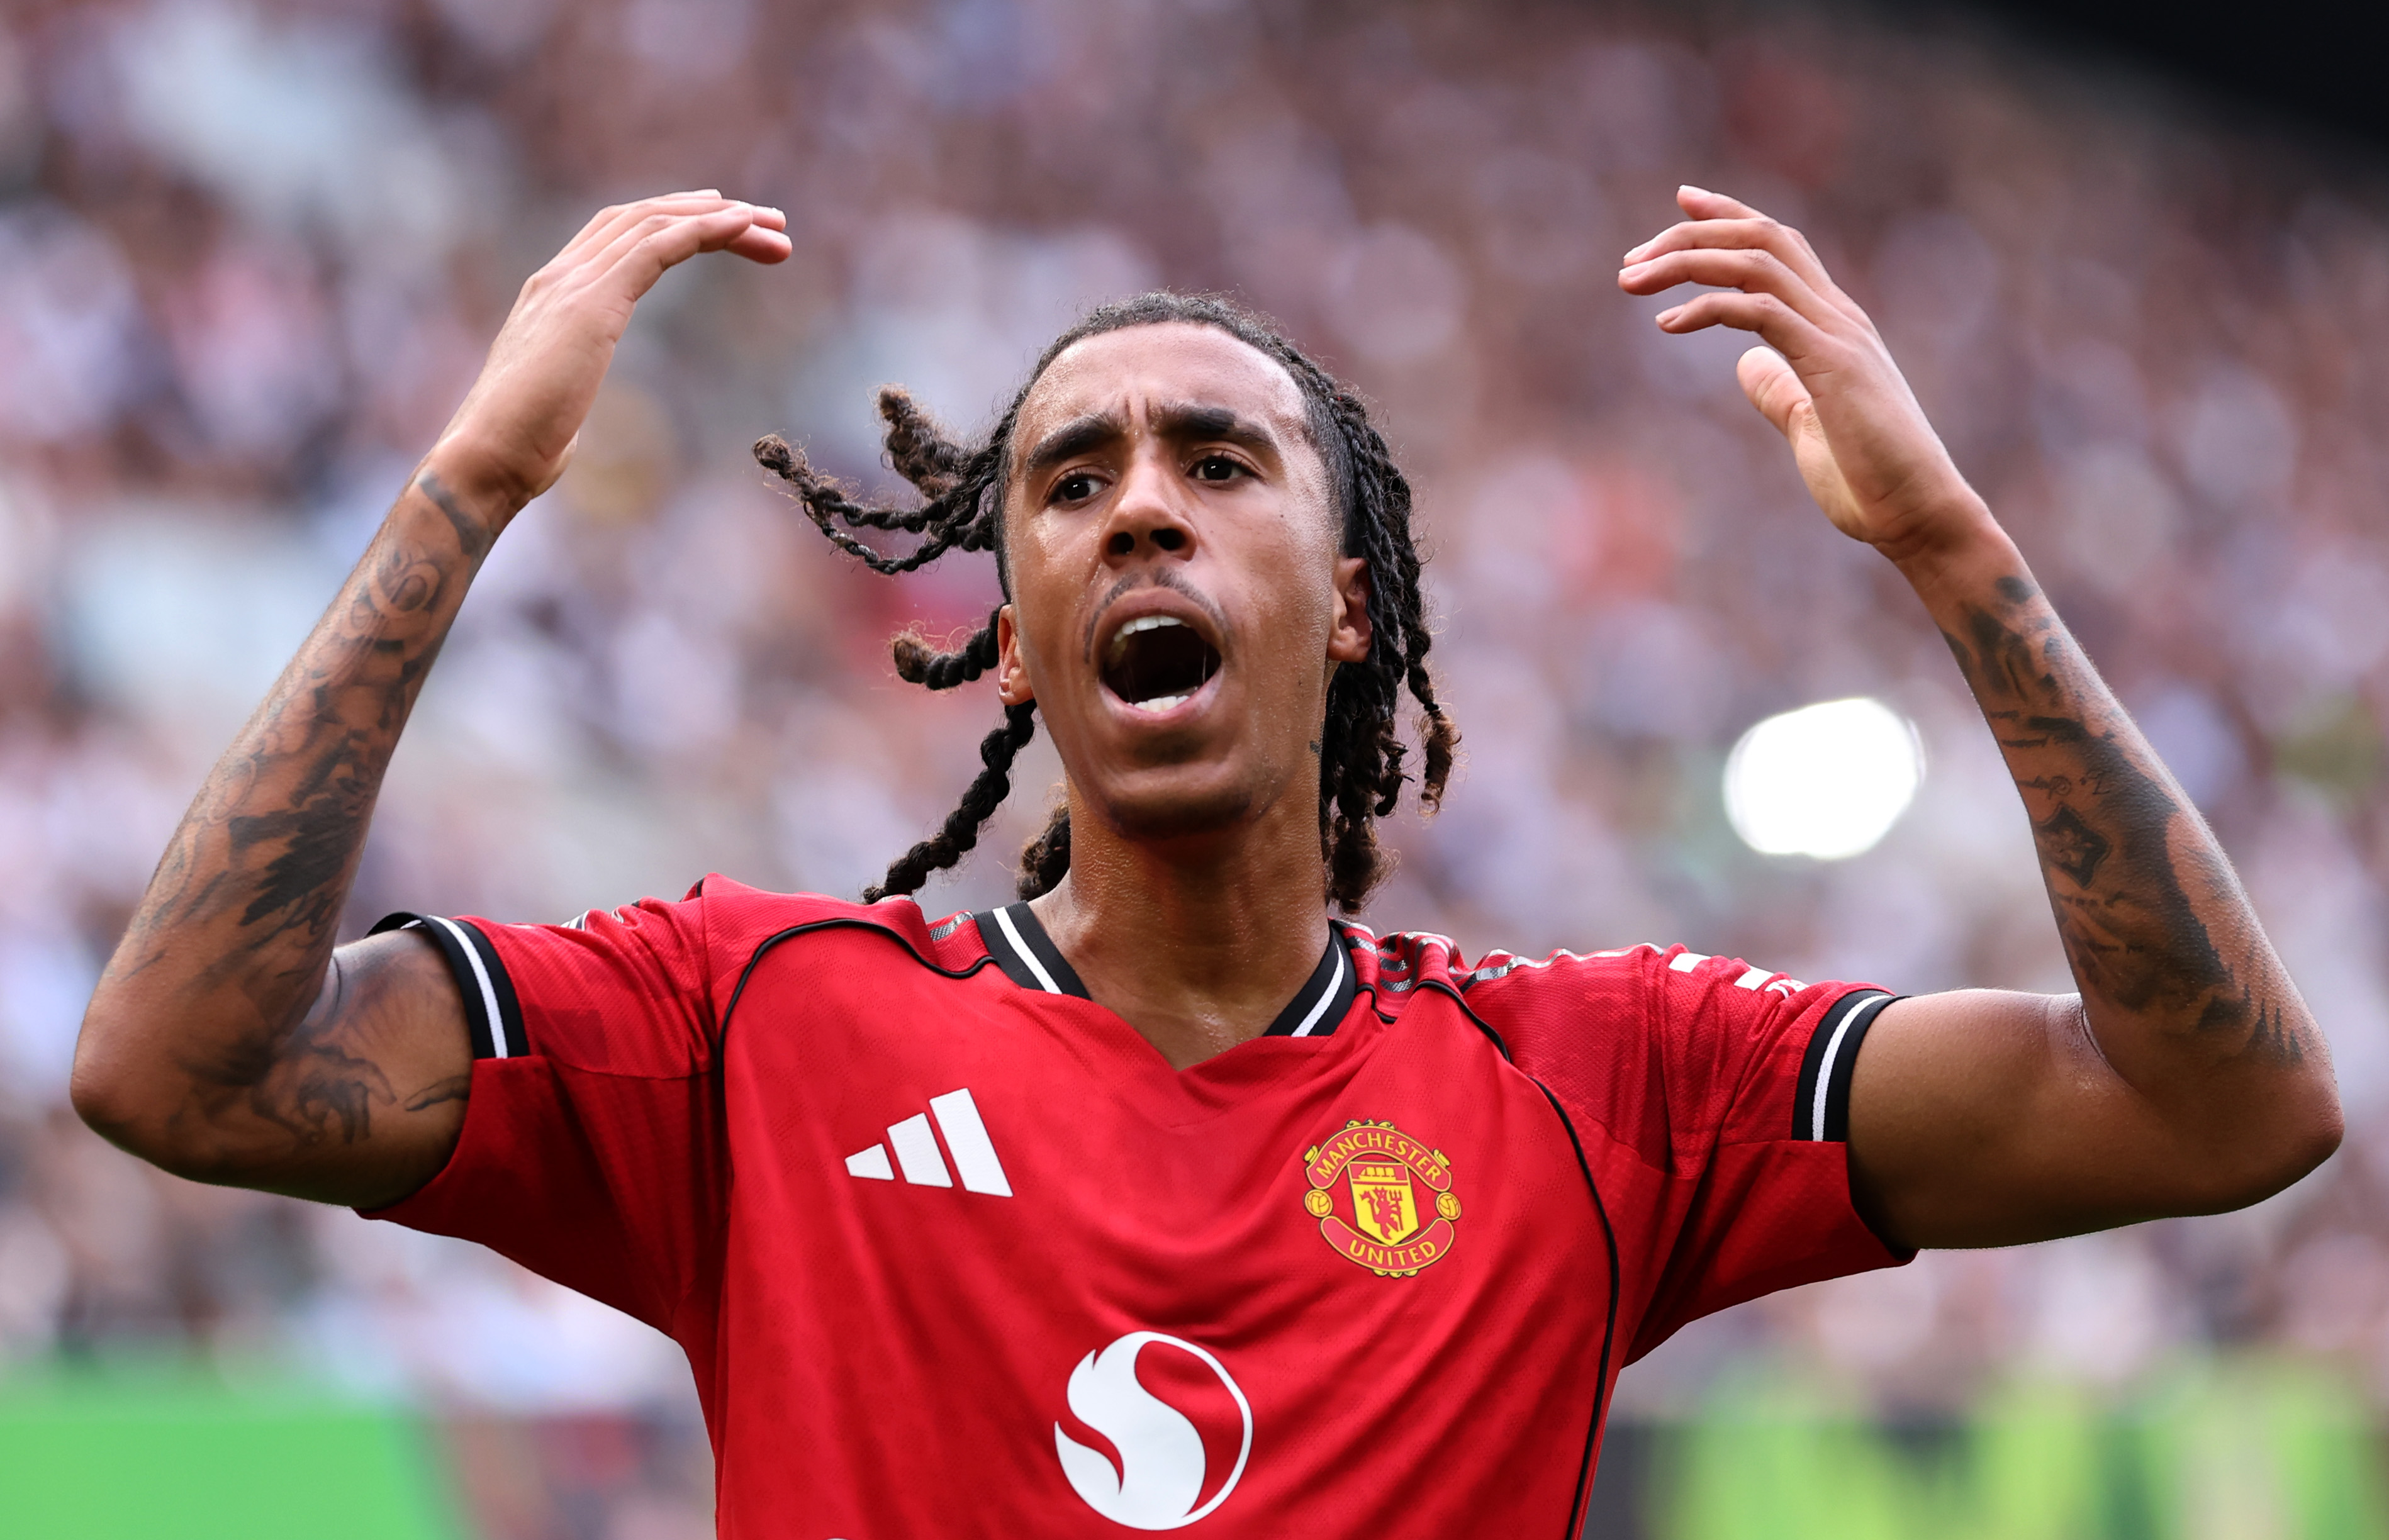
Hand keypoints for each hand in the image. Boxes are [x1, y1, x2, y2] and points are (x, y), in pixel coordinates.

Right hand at [427, 192, 790, 523]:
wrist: (485, 459)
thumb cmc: (520, 446)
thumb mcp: (556, 400)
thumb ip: (567, 383)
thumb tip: (569, 411)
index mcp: (551, 295)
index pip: (620, 237)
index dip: (677, 226)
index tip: (732, 233)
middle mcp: (559, 276)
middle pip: (645, 219)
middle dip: (711, 214)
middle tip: (772, 224)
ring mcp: (571, 284)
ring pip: (656, 223)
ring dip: (721, 220)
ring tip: (774, 225)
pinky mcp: (592, 303)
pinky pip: (657, 246)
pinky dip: (703, 230)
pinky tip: (741, 226)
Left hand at [1618, 186, 1991, 565]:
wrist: (1920, 515)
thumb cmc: (1870, 481)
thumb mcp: (1809, 428)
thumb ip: (1781, 392)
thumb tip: (1747, 367)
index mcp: (1834, 325)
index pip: (1780, 245)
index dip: (1729, 217)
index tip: (1681, 203)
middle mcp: (1839, 315)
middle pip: (1763, 236)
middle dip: (1693, 233)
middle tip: (1632, 258)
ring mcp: (1839, 335)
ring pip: (1757, 261)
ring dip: (1687, 261)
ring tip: (1632, 280)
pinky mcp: (1832, 363)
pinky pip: (1761, 310)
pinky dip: (1708, 306)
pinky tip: (1666, 323)